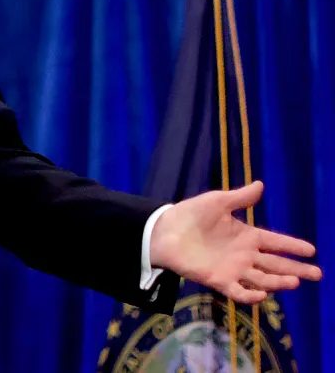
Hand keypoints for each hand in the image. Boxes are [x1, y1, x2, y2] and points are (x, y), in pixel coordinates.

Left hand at [149, 181, 321, 302]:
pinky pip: (238, 291)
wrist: (163, 230)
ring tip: (295, 282)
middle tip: (317, 274)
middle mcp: (243, 255)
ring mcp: (232, 268)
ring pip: (262, 279)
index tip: (311, 250)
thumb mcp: (216, 202)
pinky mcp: (218, 280)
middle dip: (296, 269)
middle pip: (275, 264)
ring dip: (278, 281)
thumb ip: (239, 198)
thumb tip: (260, 185)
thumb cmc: (190, 214)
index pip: (275, 242)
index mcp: (246, 235)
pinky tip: (263, 294)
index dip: (292, 246)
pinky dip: (250, 296)